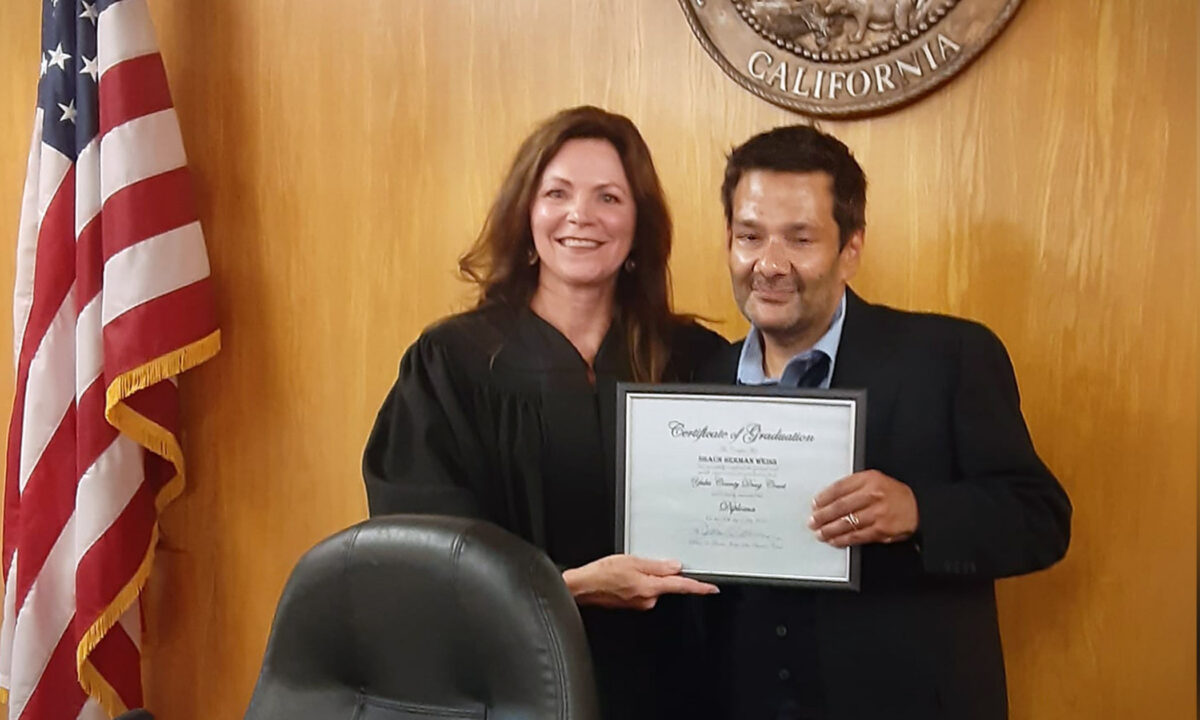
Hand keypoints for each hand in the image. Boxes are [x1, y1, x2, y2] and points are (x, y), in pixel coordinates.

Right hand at [562, 554, 719, 609]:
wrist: (582, 588)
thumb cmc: (601, 575)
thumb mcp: (631, 561)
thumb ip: (656, 565)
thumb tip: (675, 567)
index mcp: (650, 588)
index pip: (681, 587)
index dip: (699, 587)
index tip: (712, 588)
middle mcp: (647, 599)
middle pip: (666, 584)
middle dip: (659, 572)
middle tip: (640, 562)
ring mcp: (639, 604)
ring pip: (653, 586)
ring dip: (646, 576)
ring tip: (625, 569)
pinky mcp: (632, 604)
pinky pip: (643, 590)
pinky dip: (638, 582)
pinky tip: (622, 577)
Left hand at [808, 470, 918, 546]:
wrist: (918, 507)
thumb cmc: (895, 494)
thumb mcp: (876, 480)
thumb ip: (854, 486)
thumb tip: (829, 498)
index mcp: (869, 479)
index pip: (839, 488)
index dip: (824, 497)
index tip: (815, 504)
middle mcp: (873, 495)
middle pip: (840, 506)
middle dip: (823, 515)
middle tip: (813, 520)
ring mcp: (877, 514)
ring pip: (846, 523)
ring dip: (829, 530)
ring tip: (820, 532)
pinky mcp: (880, 530)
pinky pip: (856, 536)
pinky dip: (842, 539)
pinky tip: (834, 540)